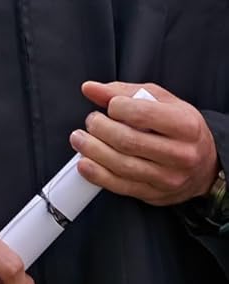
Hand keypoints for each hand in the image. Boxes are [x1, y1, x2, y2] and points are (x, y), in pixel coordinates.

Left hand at [72, 80, 219, 206]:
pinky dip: (97, 175)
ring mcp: (169, 178)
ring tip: (79, 139)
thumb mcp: (159, 100)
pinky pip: (121, 186)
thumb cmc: (178, 126)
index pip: (141, 114)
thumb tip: (90, 89)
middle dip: (99, 128)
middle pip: (127, 141)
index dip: (116, 107)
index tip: (110, 106)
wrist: (205, 164)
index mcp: (186, 126)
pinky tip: (84, 163)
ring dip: (92, 150)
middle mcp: (182, 154)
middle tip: (91, 121)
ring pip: (122, 165)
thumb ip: (123, 92)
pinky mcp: (156, 194)